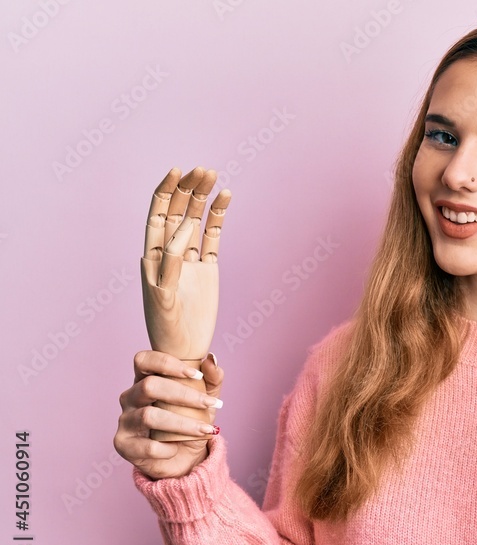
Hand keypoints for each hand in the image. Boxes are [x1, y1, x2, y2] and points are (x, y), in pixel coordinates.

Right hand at [115, 351, 224, 479]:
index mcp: (146, 380)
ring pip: (149, 416)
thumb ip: (212, 379)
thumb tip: (212, 360)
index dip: (167, 363)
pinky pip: (146, 446)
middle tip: (210, 405)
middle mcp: (130, 398)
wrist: (184, 459)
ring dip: (183, 424)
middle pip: (149, 386)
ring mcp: (124, 421)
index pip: (144, 360)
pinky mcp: (123, 445)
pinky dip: (167, 448)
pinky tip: (176, 448)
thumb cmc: (191, 421)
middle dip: (184, 395)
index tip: (196, 374)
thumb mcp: (206, 399)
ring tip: (205, 430)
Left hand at [140, 167, 229, 439]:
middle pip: (178, 210)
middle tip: (202, 170)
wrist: (184, 348)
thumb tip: (183, 232)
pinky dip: (219, 216)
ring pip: (197, 218)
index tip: (176, 171)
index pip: (158, 213)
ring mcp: (191, 257)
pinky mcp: (209, 267)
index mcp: (154, 253)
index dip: (166, 191)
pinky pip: (214, 235)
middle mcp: (171, 251)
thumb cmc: (167, 326)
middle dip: (188, 188)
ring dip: (203, 196)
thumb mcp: (163, 295)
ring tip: (213, 176)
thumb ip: (171, 263)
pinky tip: (226, 197)